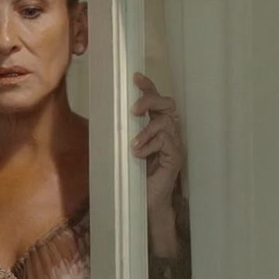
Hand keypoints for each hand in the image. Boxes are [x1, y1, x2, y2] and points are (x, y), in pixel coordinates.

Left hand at [130, 72, 185, 204]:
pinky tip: (138, 154)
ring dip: (146, 130)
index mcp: (156, 126)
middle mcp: (168, 131)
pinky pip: (166, 142)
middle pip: (166, 104)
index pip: (155, 100)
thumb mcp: (122, 150)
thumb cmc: (133, 175)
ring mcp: (174, 143)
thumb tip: (102, 118)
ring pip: (165, 123)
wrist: (144, 202)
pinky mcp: (176, 157)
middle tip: (133, 109)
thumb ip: (120, 134)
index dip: (148, 87)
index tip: (135, 76)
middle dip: (150, 101)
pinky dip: (150, 145)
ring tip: (132, 144)